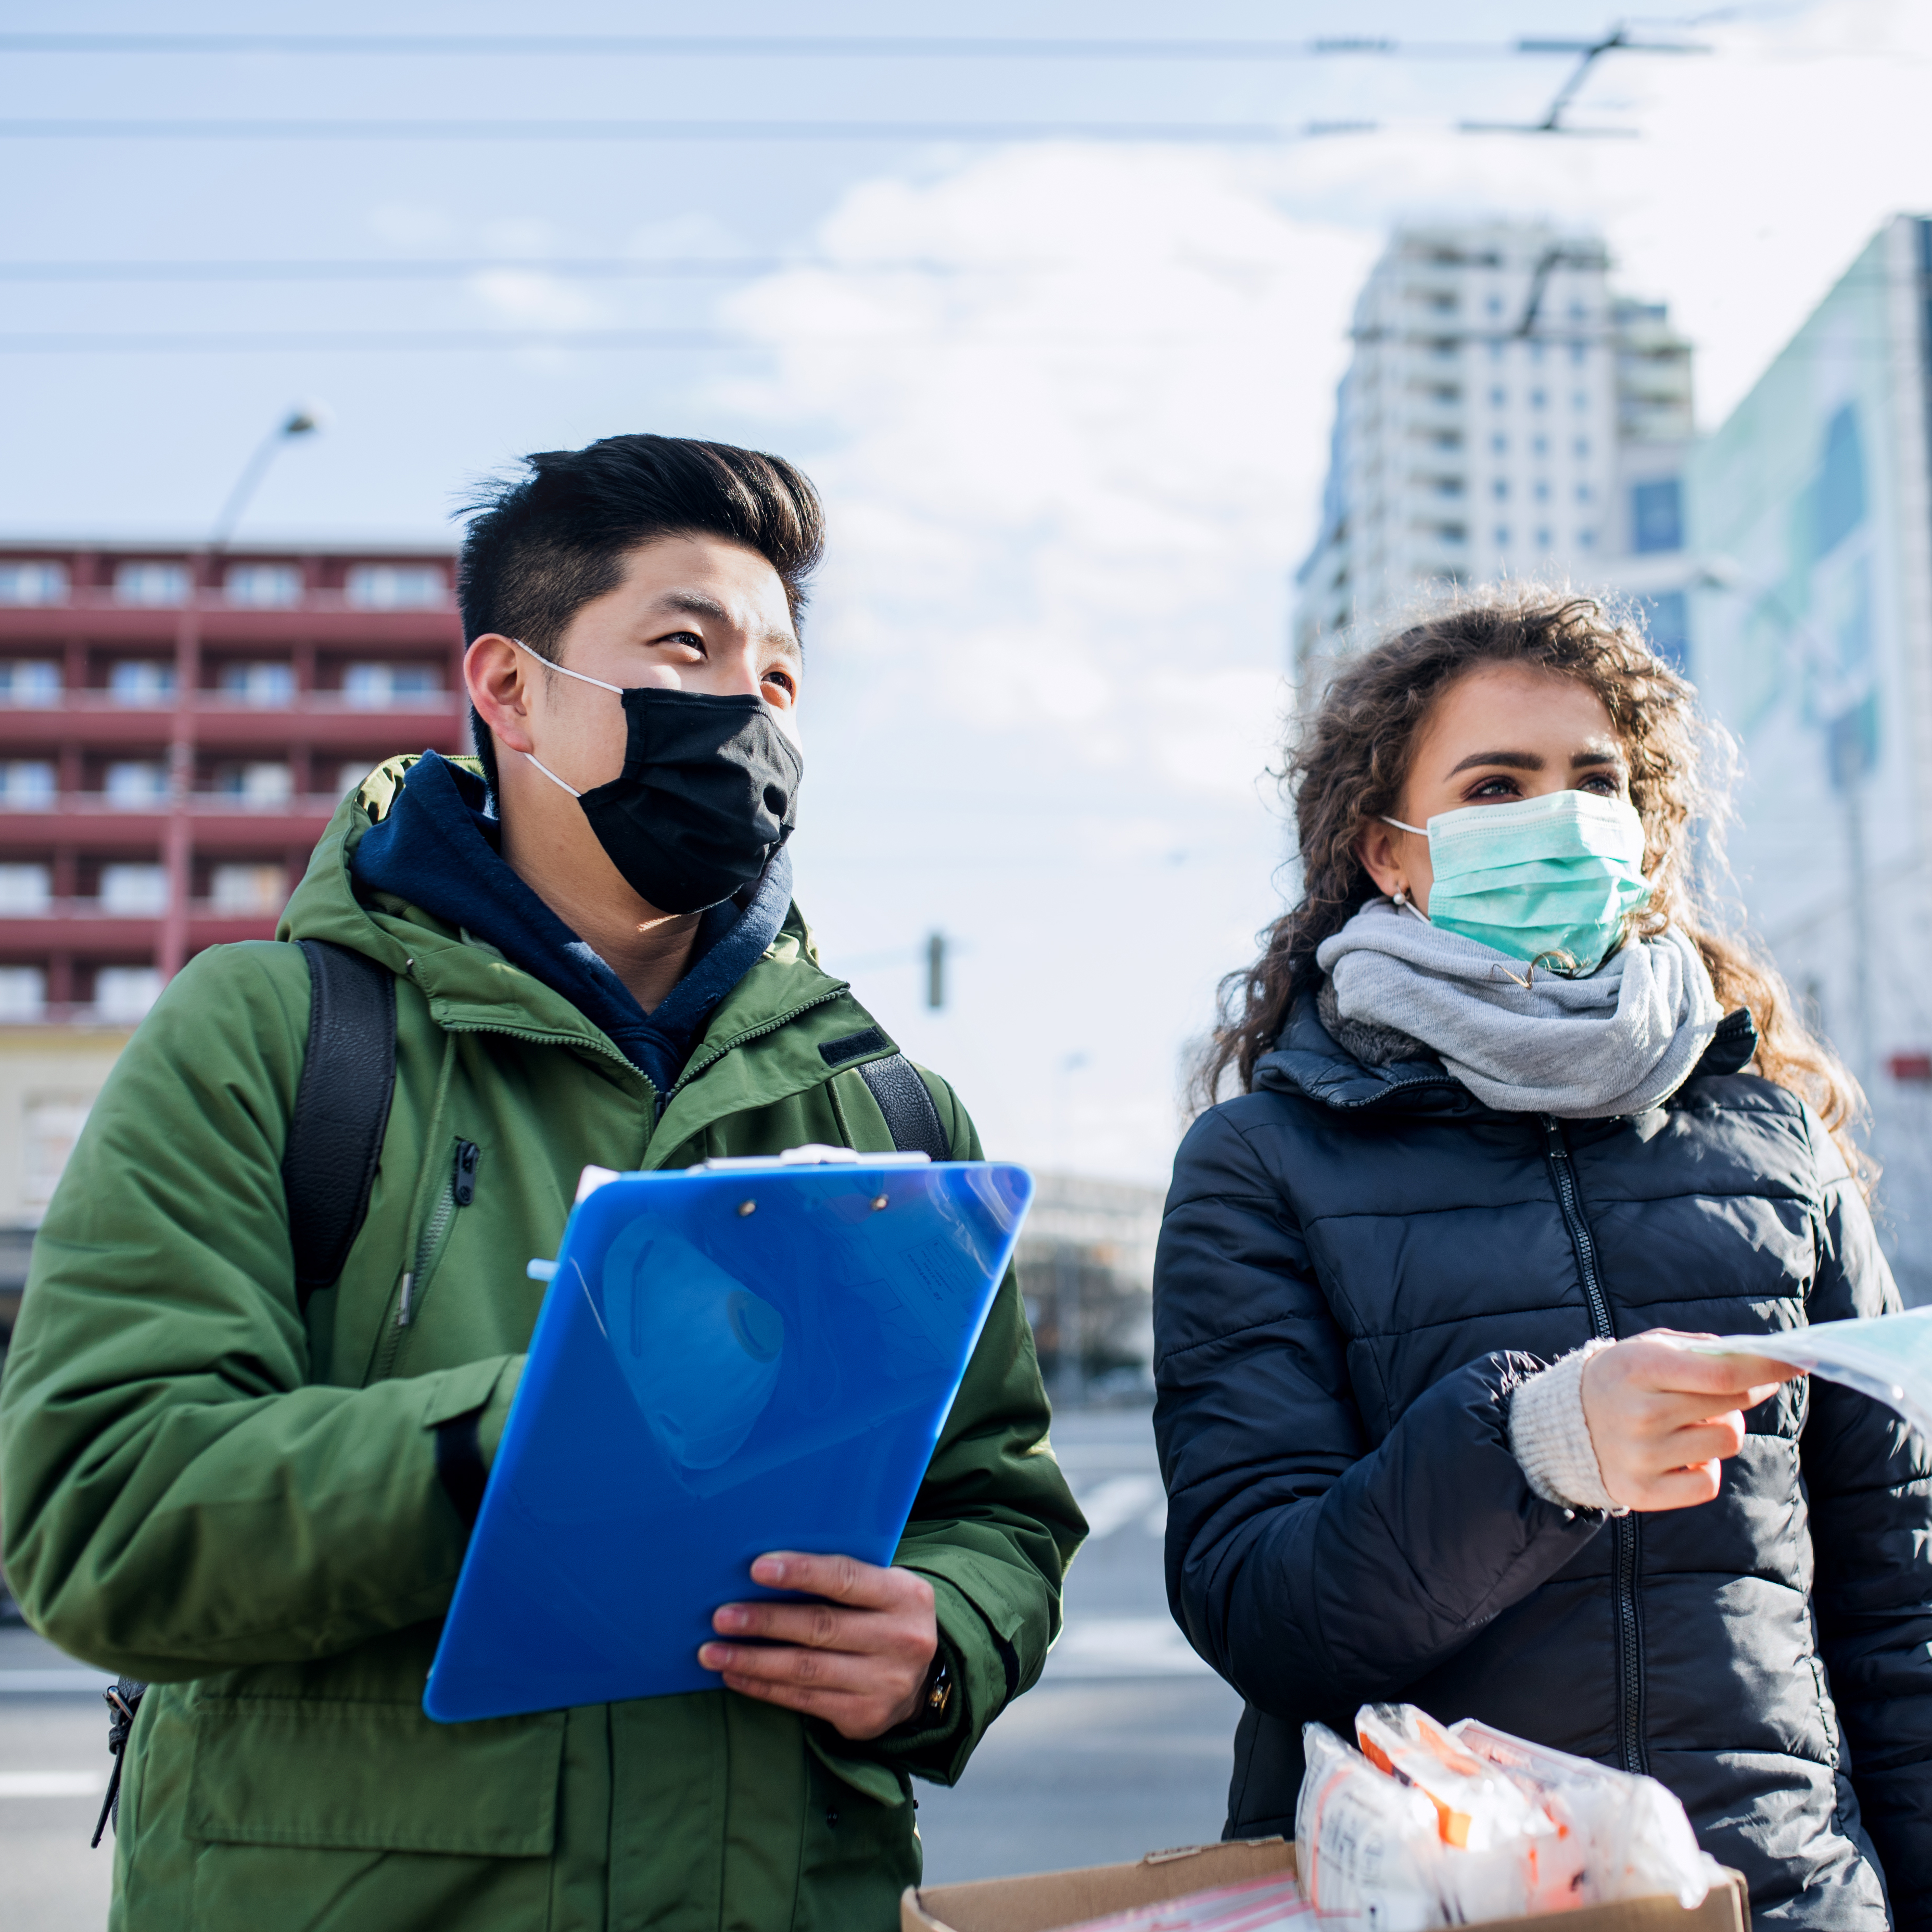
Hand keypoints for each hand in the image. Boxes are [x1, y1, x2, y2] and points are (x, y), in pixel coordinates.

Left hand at [699, 1552, 937, 1739]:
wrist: (920, 1678)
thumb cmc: (882, 1616)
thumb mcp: (881, 1588)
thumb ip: (840, 1579)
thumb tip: (764, 1569)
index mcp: (905, 1595)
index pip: (846, 1578)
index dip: (801, 1573)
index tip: (756, 1569)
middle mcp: (901, 1640)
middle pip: (820, 1627)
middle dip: (764, 1622)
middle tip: (721, 1617)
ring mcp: (885, 1683)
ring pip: (806, 1669)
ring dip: (753, 1661)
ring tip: (712, 1653)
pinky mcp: (865, 1717)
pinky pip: (803, 1700)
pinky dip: (764, 1687)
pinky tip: (735, 1676)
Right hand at [1580, 1329, 1800, 1511]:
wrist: (1561, 1427)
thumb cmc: (1621, 1380)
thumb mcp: (1647, 1349)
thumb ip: (1700, 1350)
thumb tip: (1758, 1361)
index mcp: (1638, 1368)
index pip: (1722, 1373)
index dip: (1767, 1369)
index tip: (1798, 1361)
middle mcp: (1640, 1414)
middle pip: (1731, 1405)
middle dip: (1746, 1392)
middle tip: (1731, 1388)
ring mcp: (1641, 1456)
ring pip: (1726, 1441)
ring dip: (1720, 1429)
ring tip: (1688, 1423)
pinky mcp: (1642, 1492)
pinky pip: (1708, 1482)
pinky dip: (1704, 1468)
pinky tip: (1677, 1455)